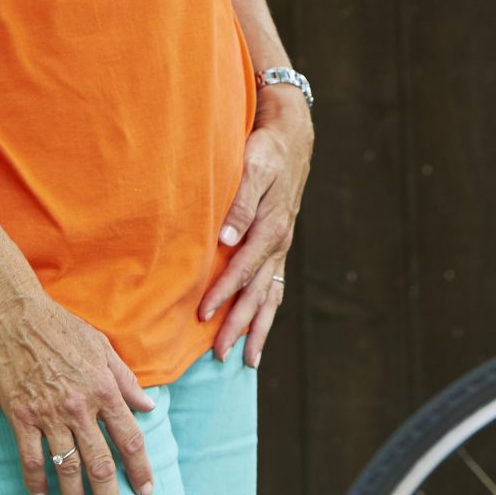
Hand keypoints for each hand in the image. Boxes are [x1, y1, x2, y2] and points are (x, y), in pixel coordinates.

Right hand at [0, 292, 157, 494]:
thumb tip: (148, 408)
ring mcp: (49, 414)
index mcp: (105, 389)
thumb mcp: (103, 347)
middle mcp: (80, 407)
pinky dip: (37, 481)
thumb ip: (126, 380)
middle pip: (101, 464)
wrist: (15, 315)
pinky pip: (31, 457)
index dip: (140, 469)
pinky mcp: (21, 416)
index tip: (145, 492)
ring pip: (67, 468)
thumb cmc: (61, 327)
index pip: (130, 439)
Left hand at [200, 85, 312, 366]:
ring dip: (258, 327)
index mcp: (271, 227)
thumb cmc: (266, 149)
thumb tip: (226, 240)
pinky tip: (260, 327)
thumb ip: (239, 204)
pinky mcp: (279, 244)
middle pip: (258, 293)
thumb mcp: (253, 168)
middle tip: (221, 356)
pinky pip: (275, 285)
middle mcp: (279, 242)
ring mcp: (281, 246)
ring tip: (249, 359)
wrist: (291, 135)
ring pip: (270, 295)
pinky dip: (268, 310)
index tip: (204, 317)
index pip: (243, 269)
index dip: (224, 294)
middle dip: (240, 325)